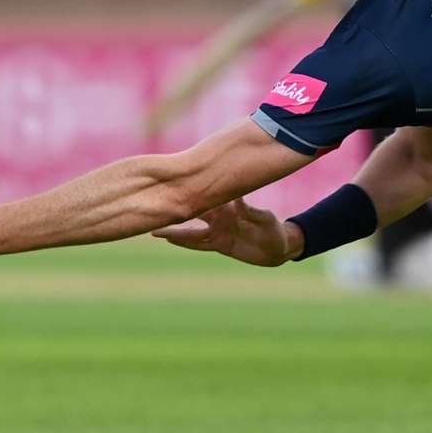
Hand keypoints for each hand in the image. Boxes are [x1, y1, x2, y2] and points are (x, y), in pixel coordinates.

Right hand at [153, 197, 299, 267]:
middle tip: (155, 204)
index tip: (177, 184)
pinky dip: (184, 242)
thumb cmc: (272, 228)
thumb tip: (237, 201)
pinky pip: (198, 244)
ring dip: (173, 230)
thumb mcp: (264, 218)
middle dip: (177, 208)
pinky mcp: (218, 245)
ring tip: (153, 228)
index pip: (207, 197)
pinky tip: (169, 240)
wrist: (278, 247)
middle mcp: (218, 217)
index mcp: (228, 206)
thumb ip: (250, 211)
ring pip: (190, 231)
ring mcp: (216, 231)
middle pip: (193, 211)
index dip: (193, 191)